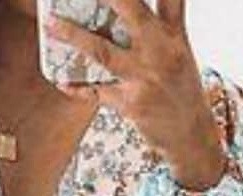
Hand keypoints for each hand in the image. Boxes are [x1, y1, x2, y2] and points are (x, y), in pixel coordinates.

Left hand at [45, 0, 225, 190]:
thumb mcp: (181, 50)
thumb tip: (150, 2)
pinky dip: (78, 88)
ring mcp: (144, 77)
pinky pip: (97, 92)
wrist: (190, 134)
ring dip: (74, 37)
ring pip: (103, 51)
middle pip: (132, 12)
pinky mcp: (131, 103)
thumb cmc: (182, 90)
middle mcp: (160, 51)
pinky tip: (62, 82)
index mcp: (174, 35)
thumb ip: (167, 20)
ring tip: (52, 24)